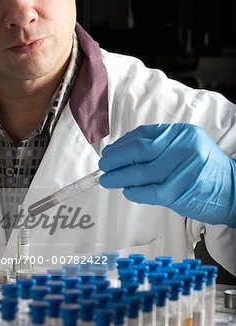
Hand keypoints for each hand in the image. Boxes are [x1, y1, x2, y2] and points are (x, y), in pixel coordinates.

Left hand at [99, 123, 235, 226]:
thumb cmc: (205, 172)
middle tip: (103, 166)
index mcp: (182, 133)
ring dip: (118, 177)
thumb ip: (160, 147)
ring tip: (107, 180)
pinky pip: (149, 191)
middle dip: (116, 159)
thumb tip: (123, 152)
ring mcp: (183, 169)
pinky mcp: (180, 192)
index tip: (110, 152)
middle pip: (139, 151)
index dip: (122, 144)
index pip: (144, 135)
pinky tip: (127, 192)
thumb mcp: (187, 148)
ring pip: (141, 172)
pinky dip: (134, 192)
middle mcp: (184, 147)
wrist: (233, 192)